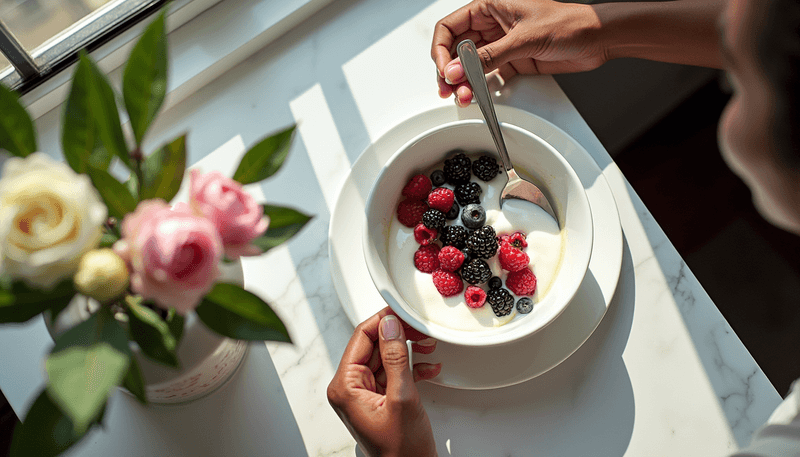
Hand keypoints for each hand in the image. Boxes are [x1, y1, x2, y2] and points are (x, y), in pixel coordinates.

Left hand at [327, 307, 440, 456]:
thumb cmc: (401, 451)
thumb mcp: (402, 397)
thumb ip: (396, 358)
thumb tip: (390, 326)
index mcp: (345, 387)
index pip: (361, 338)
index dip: (383, 321)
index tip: (401, 311)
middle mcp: (350, 389)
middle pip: (373, 345)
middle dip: (399, 335)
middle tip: (420, 328)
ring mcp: (364, 394)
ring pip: (385, 357)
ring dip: (408, 350)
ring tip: (427, 346)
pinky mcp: (379, 399)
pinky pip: (392, 372)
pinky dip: (411, 367)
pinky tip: (427, 366)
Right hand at [431, 0, 605, 105]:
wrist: (596, 40)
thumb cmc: (568, 24)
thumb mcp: (523, 38)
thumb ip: (488, 57)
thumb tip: (458, 69)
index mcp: (489, 7)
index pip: (450, 27)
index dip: (441, 49)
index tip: (444, 69)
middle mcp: (491, 26)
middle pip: (455, 49)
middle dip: (449, 70)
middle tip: (449, 88)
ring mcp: (500, 45)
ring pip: (469, 66)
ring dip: (463, 82)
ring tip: (463, 96)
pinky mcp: (510, 62)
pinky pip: (486, 76)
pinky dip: (479, 88)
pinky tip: (476, 95)